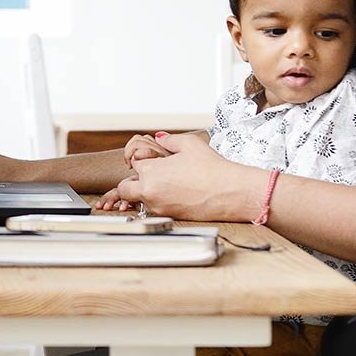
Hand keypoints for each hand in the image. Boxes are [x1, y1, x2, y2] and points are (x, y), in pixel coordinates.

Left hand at [93, 131, 267, 221]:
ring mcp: (158, 207)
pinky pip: (154, 210)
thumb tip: (158, 138)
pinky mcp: (168, 217)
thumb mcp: (190, 144)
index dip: (143, 161)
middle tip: (151, 176)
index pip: (133, 164)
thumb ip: (168, 139)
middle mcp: (149, 191)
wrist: (231, 192)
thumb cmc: (213, 168)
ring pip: (139, 201)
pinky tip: (178, 194)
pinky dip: (160, 202)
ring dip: (147, 193)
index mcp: (150, 171)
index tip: (154, 160)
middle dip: (133, 182)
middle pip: (124, 189)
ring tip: (170, 184)